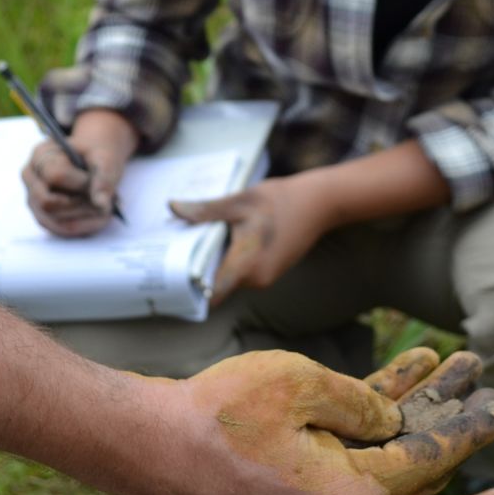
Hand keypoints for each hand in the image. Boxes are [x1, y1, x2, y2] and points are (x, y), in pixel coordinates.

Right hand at [21, 108, 136, 235]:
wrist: (93, 157)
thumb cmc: (96, 153)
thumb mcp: (105, 158)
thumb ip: (104, 178)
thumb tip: (101, 205)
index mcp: (40, 156)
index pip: (55, 176)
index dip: (81, 183)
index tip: (99, 181)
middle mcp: (30, 180)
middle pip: (48, 204)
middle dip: (82, 205)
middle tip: (105, 199)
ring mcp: (34, 201)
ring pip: (55, 222)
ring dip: (87, 218)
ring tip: (106, 206)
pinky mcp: (44, 217)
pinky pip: (63, 230)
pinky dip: (86, 226)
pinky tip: (100, 215)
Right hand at [162, 346, 493, 494]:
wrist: (150, 442)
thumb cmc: (219, 415)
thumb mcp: (299, 386)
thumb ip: (360, 402)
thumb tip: (394, 419)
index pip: (428, 462)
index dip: (469, 428)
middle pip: (415, 461)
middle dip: (452, 415)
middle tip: (485, 380)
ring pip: (387, 450)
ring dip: (418, 405)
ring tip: (452, 362)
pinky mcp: (298, 480)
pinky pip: (352, 448)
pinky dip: (376, 411)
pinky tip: (404, 370)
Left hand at [170, 175, 334, 303]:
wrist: (321, 202)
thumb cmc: (280, 200)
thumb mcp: (239, 201)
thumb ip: (206, 210)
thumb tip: (172, 207)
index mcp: (246, 266)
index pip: (213, 293)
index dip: (192, 287)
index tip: (174, 273)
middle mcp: (257, 280)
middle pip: (218, 282)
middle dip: (202, 266)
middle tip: (181, 244)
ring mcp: (266, 278)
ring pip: (231, 275)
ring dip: (218, 259)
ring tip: (203, 235)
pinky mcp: (272, 271)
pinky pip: (243, 270)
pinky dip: (233, 257)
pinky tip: (228, 235)